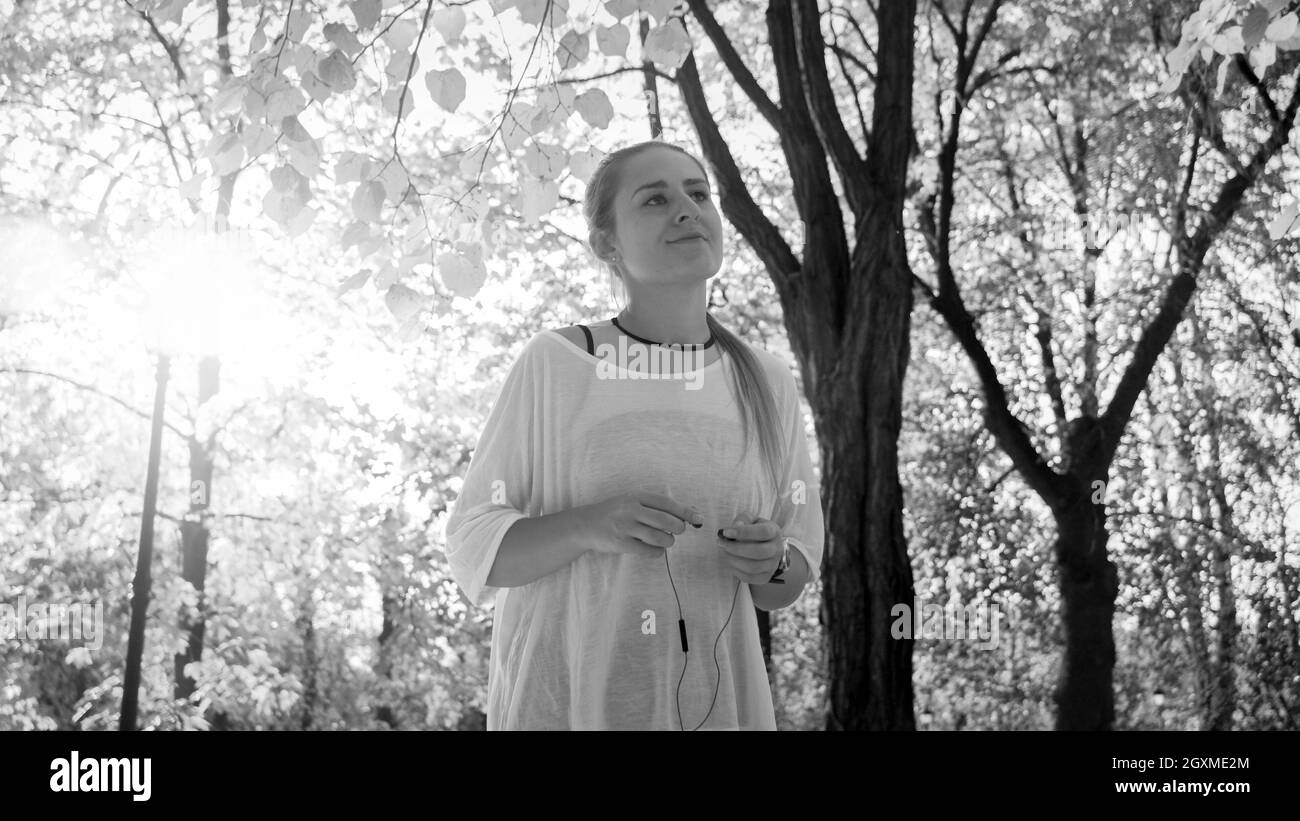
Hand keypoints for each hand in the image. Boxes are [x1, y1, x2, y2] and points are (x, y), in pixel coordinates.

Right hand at [577, 492, 704, 558]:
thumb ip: (656, 506)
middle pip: (666, 521)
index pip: (666, 503)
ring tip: (665, 540)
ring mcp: (625, 527)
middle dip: (678, 528)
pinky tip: (655, 548)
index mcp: (636, 496)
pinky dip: (658, 552)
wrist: (586, 525)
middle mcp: (630, 510)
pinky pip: (649, 551)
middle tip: (677, 531)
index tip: (698, 518)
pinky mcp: (621, 544)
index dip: (685, 511)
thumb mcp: (632, 501)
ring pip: (659, 537)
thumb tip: (689, 513)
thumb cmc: (616, 512)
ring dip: (668, 541)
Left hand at [716, 516, 784, 583]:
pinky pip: (749, 578)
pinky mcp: (765, 577)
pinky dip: (736, 571)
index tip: (725, 532)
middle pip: (759, 552)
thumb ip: (743, 520)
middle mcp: (777, 549)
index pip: (763, 532)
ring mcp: (773, 565)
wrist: (764, 546)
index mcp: (774, 531)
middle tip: (721, 543)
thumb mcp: (750, 520)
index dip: (743, 532)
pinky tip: (730, 562)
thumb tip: (736, 527)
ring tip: (724, 552)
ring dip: (733, 560)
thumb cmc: (754, 530)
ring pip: (753, 567)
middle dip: (735, 548)